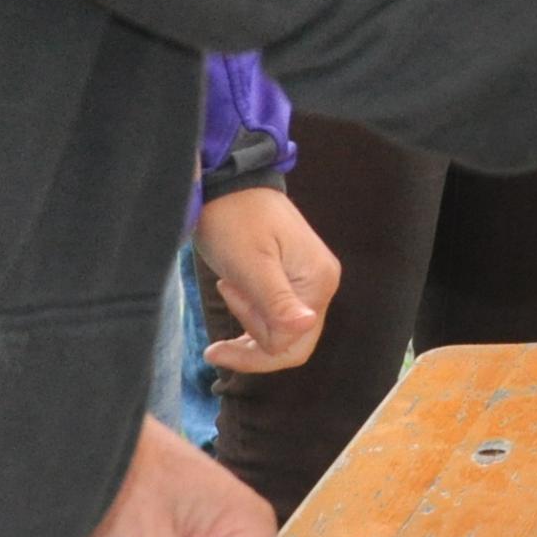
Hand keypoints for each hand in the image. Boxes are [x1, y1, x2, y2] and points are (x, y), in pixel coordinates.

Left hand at [193, 186, 341, 374]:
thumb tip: (305, 326)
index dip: (254, 353)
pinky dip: (253, 319)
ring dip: (249, 325)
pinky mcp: (292, 280)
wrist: (228, 184)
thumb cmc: (235, 219)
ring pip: (283, 332)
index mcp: (318, 281)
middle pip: (292, 342)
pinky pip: (278, 317)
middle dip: (252, 342)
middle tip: (220, 327)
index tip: (215, 347)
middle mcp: (321, 285)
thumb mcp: (250, 264)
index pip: (292, 344)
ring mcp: (308, 282)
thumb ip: (277, 300)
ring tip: (228, 288)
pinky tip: (233, 300)